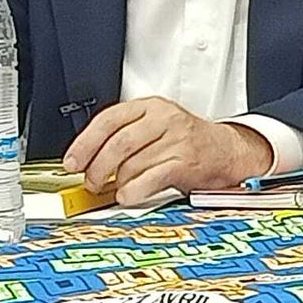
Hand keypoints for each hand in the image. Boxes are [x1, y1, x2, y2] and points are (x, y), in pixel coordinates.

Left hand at [62, 97, 272, 205]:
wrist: (229, 151)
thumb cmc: (189, 142)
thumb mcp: (157, 127)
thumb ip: (126, 136)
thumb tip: (88, 160)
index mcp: (152, 107)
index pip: (109, 120)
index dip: (85, 143)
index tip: (73, 162)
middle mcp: (165, 119)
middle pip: (118, 143)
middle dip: (98, 168)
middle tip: (92, 182)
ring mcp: (177, 140)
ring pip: (132, 164)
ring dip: (117, 183)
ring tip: (115, 191)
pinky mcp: (187, 162)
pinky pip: (151, 177)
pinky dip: (135, 190)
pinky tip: (129, 196)